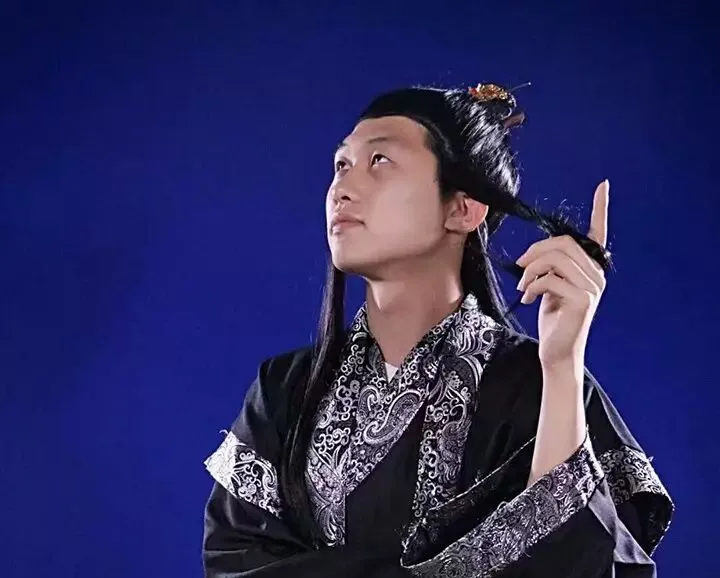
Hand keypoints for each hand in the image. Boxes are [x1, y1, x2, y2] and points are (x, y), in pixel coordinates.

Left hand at [515, 180, 609, 369]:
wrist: (557, 350)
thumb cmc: (553, 318)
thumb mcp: (551, 286)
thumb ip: (550, 266)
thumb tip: (532, 253)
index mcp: (591, 268)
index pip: (599, 233)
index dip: (601, 208)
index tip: (603, 185)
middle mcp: (597, 275)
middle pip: (564, 243)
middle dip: (535, 251)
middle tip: (520, 266)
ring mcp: (592, 287)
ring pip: (555, 258)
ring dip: (531, 269)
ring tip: (523, 285)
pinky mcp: (581, 300)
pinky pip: (549, 279)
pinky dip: (532, 285)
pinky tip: (527, 298)